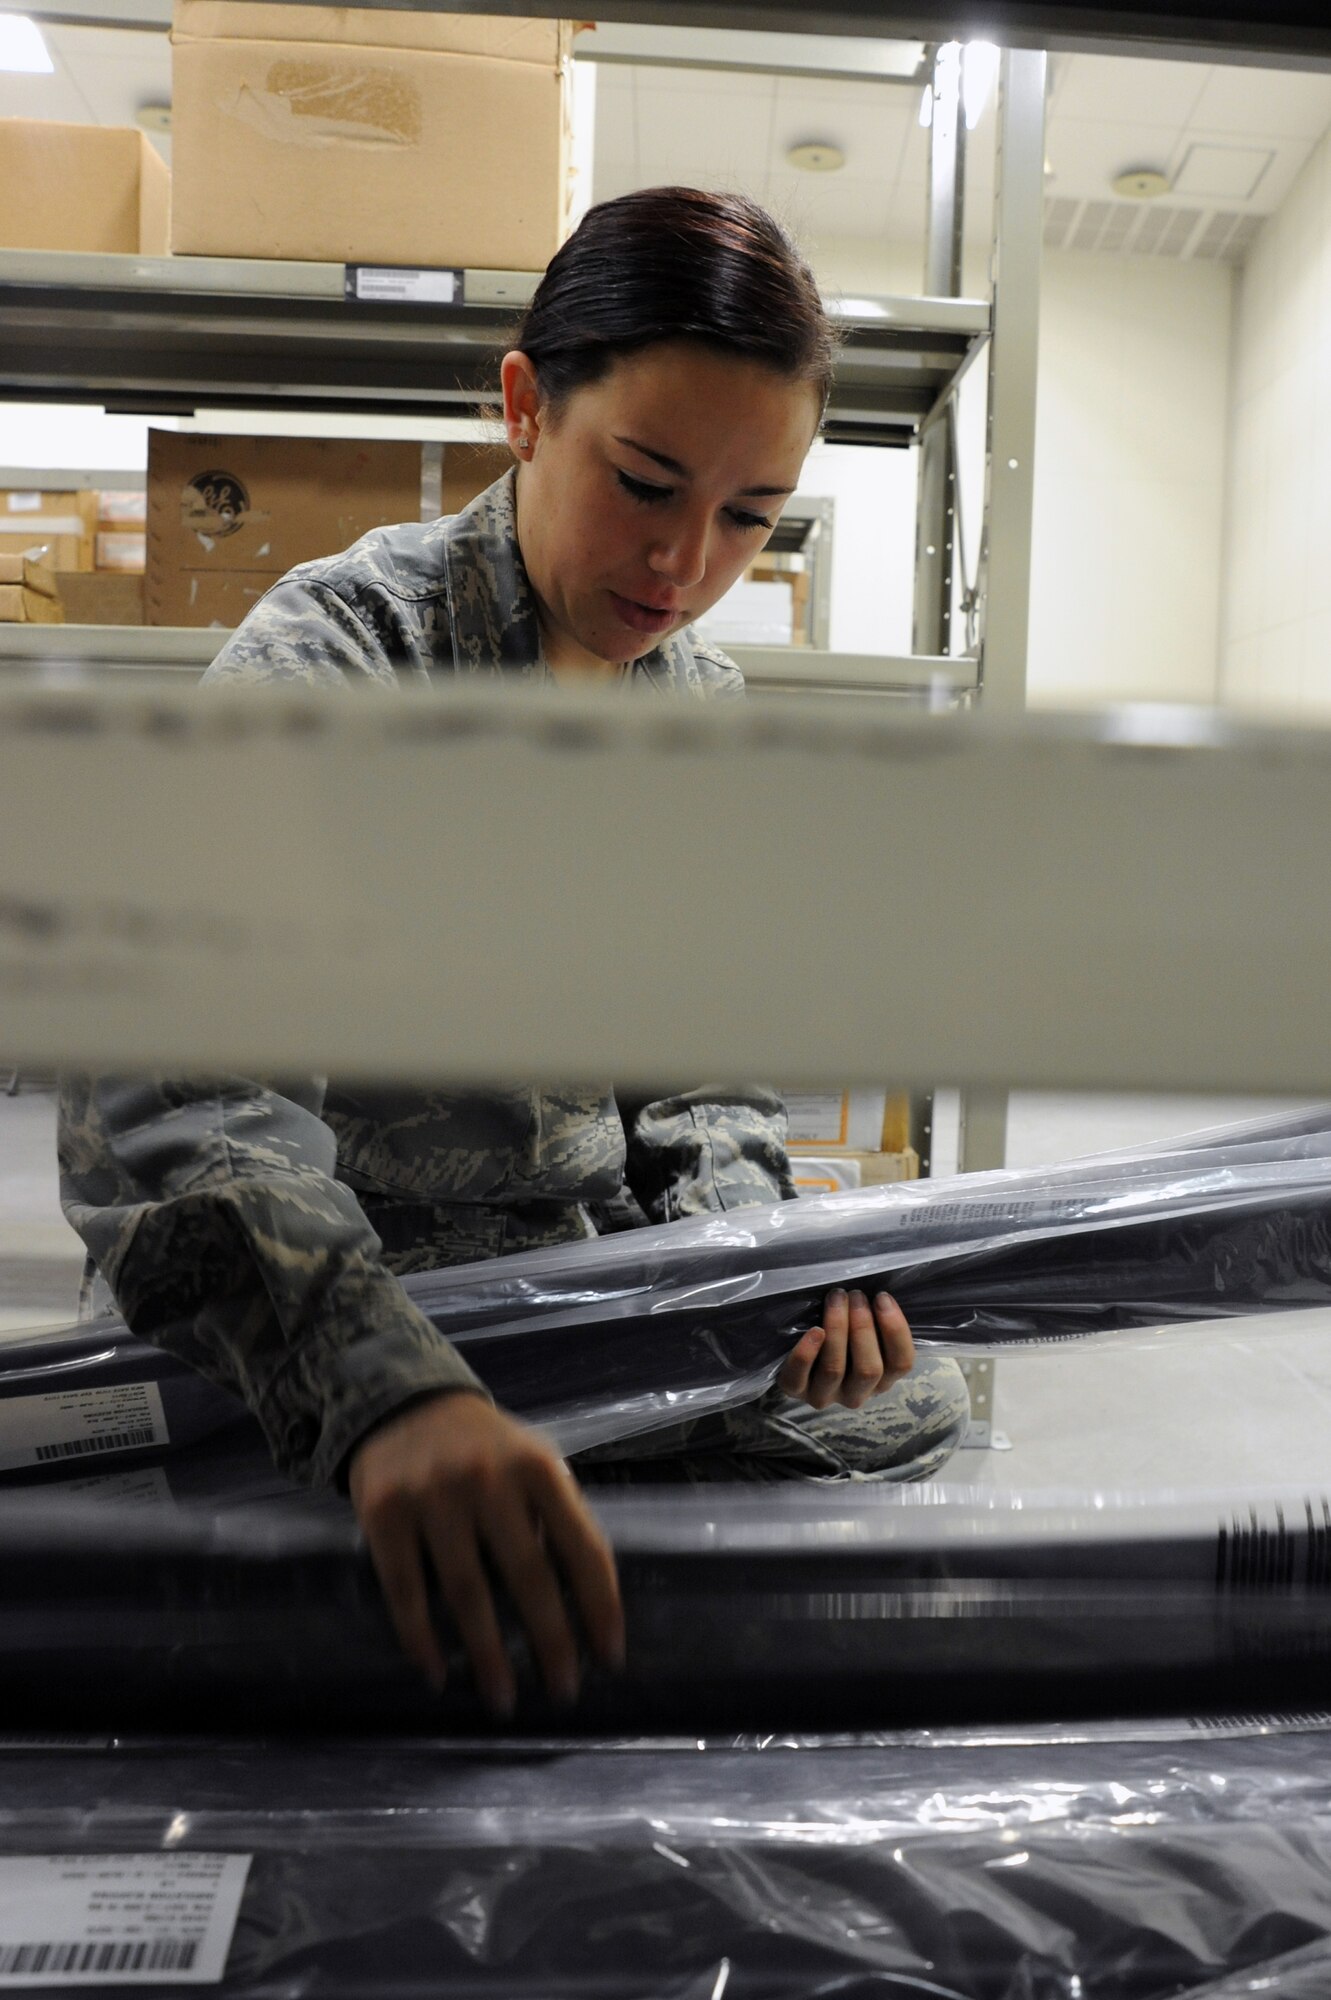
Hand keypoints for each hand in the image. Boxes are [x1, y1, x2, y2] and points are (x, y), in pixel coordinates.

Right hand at [348, 1391, 623, 1716]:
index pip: (582, 1547)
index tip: (610, 1657)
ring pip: (467, 1593)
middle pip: (529, 1576)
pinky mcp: (385, 1513)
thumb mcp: (531, 1463)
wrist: (404, 1402)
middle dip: (551, 1641)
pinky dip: (422, 1639)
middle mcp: (488, 1479)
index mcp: (538, 1468)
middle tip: (563, 1691)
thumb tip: (583, 1605)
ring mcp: (433, 1495)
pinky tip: (438, 1674)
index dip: (601, 1606)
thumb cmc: (484, 1448)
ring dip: (488, 1655)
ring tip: (503, 1699)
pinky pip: (406, 1591)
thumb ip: (555, 1518)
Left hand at [778, 1288, 913, 1410]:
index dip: (895, 1330)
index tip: (882, 1298)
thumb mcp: (865, 1335)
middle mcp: (856, 1394)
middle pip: (868, 1369)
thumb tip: (882, 1297)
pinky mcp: (795, 1391)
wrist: (798, 1356)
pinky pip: (799, 1377)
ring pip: (834, 1369)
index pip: (901, 1364)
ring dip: (837, 1329)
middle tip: (855, 1294)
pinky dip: (806, 1353)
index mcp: (881, 1381)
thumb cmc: (841, 1336)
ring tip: (836, 1298)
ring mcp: (825, 1396)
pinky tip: (814, 1330)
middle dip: (863, 1326)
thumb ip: (876, 1324)